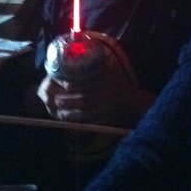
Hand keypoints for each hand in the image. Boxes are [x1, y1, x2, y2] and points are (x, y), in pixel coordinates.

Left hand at [38, 59, 154, 127]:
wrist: (134, 104)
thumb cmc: (119, 87)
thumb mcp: (109, 76)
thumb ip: (95, 73)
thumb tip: (75, 66)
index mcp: (106, 83)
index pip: (87, 84)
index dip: (75, 86)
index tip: (64, 86)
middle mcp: (105, 97)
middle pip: (83, 100)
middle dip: (68, 101)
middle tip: (57, 100)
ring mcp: (105, 111)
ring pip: (84, 114)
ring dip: (70, 114)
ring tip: (60, 112)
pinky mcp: (105, 122)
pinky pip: (89, 124)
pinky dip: (78, 123)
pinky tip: (70, 121)